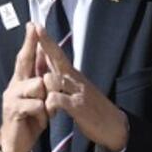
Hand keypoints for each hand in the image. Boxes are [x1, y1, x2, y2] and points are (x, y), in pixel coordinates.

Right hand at [0, 23, 48, 151]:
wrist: (15, 144)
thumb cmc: (28, 121)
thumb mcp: (36, 101)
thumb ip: (39, 84)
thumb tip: (46, 64)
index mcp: (20, 82)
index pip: (24, 58)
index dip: (29, 42)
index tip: (32, 25)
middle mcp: (14, 85)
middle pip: (24, 62)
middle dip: (30, 45)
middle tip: (33, 27)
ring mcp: (12, 97)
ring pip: (37, 85)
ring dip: (46, 99)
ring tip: (46, 112)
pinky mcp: (14, 110)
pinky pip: (36, 104)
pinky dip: (43, 114)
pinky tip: (40, 122)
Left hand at [36, 25, 128, 151]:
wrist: (115, 126)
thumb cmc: (92, 107)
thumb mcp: (77, 88)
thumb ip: (62, 75)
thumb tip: (48, 59)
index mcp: (73, 75)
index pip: (58, 54)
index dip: (47, 40)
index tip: (36, 25)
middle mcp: (75, 79)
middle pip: (58, 58)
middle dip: (46, 44)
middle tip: (36, 28)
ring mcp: (77, 92)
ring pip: (53, 79)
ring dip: (44, 84)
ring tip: (42, 95)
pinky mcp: (78, 107)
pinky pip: (57, 99)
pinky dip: (50, 103)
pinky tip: (49, 108)